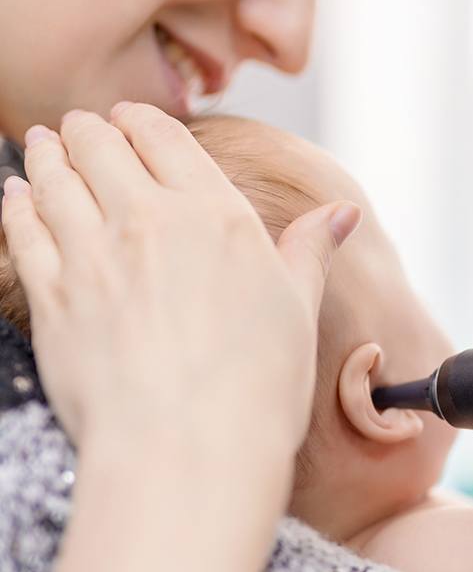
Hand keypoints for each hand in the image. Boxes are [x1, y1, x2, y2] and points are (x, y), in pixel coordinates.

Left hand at [1, 103, 360, 455]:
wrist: (191, 453)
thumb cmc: (258, 384)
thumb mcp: (298, 307)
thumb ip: (310, 248)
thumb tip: (342, 214)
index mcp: (213, 214)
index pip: (164, 137)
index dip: (141, 120)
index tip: (132, 119)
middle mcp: (148, 220)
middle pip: (101, 146)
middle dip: (90, 129)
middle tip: (83, 126)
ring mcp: (94, 256)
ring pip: (53, 178)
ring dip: (46, 153)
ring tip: (44, 145)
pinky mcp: (53, 299)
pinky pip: (22, 230)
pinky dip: (14, 204)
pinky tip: (13, 194)